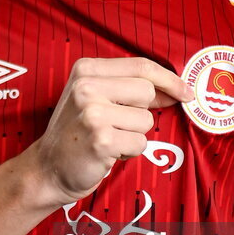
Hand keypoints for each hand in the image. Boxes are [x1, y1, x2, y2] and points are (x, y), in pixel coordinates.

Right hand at [34, 57, 193, 204]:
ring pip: (146, 120)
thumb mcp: (94, 97)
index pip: (141, 66)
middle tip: (117, 124)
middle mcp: (86, 87)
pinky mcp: (101, 140)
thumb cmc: (77, 132)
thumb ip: (129, 88)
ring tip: (108, 138)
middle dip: (142, 112)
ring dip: (133, 134)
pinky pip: (140, 143)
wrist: (48, 168)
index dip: (169, 79)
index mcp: (86, 69)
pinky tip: (106, 152)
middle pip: (147, 92)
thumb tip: (175, 90)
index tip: (185, 92)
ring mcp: (93, 113)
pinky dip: (129, 151)